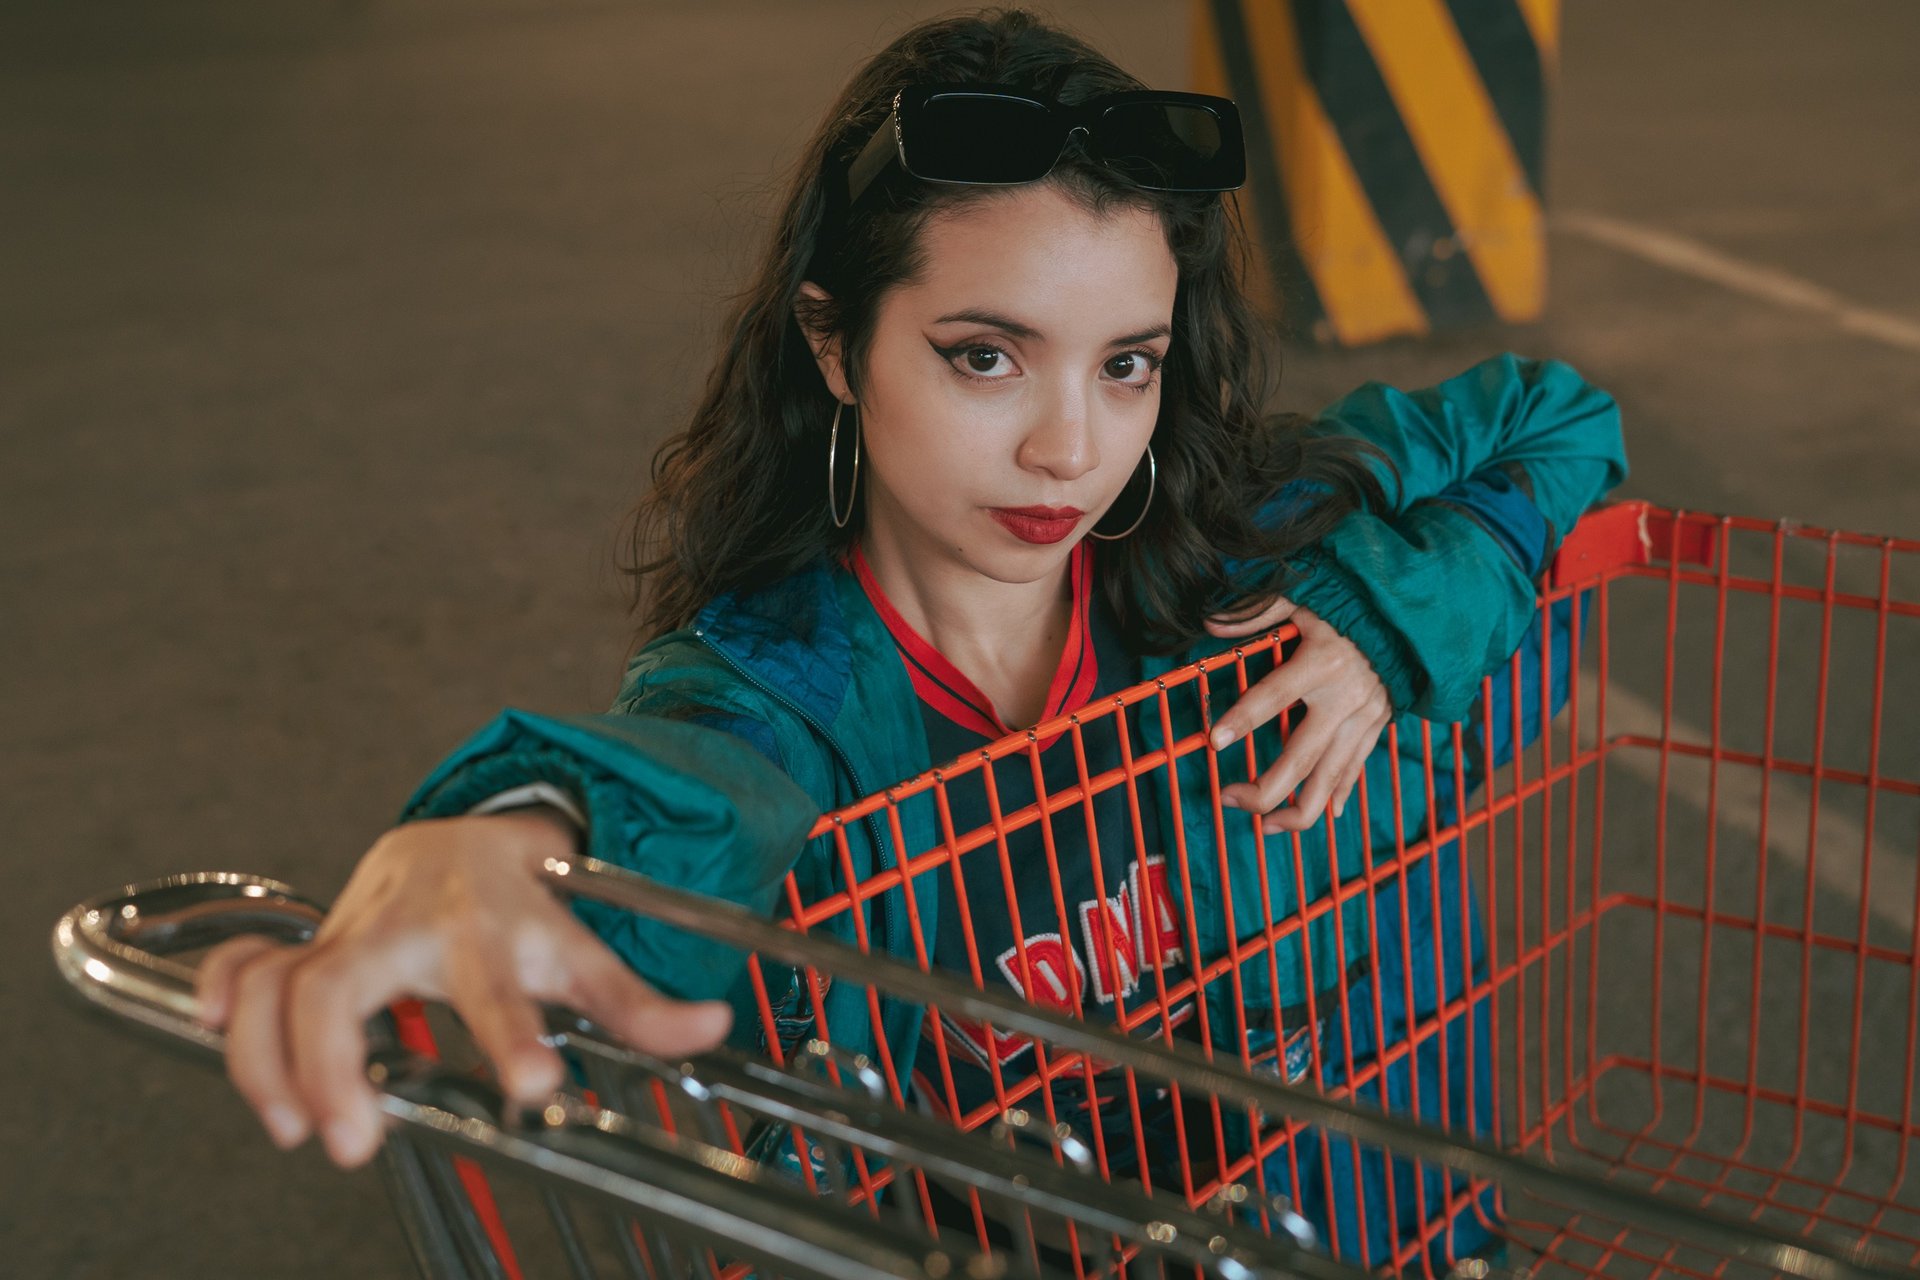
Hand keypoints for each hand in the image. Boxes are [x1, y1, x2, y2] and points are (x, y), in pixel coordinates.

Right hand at [194, 811, 732, 1167]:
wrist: (464, 836)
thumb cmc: (525, 904)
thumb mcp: (583, 946)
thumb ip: (639, 1001)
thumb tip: (713, 1026)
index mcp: (491, 935)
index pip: (503, 985)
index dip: (517, 1032)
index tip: (533, 1082)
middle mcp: (412, 931)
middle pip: (345, 984)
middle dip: (334, 1063)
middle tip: (350, 1143)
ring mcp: (352, 934)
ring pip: (279, 980)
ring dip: (264, 1056)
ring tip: (291, 1127)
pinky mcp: (311, 940)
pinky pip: (246, 959)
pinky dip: (222, 993)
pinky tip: (218, 1035)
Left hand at [1203, 596, 1391, 832]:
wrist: (1409, 616)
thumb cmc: (1347, 605)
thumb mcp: (1302, 599)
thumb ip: (1257, 611)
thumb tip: (1209, 622)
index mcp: (1321, 662)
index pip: (1274, 696)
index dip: (1243, 718)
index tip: (1215, 740)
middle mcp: (1344, 697)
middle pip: (1302, 757)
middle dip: (1264, 788)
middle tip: (1229, 798)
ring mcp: (1365, 717)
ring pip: (1331, 777)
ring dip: (1299, 809)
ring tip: (1267, 826)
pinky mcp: (1378, 726)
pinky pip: (1356, 767)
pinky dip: (1339, 793)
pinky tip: (1324, 814)